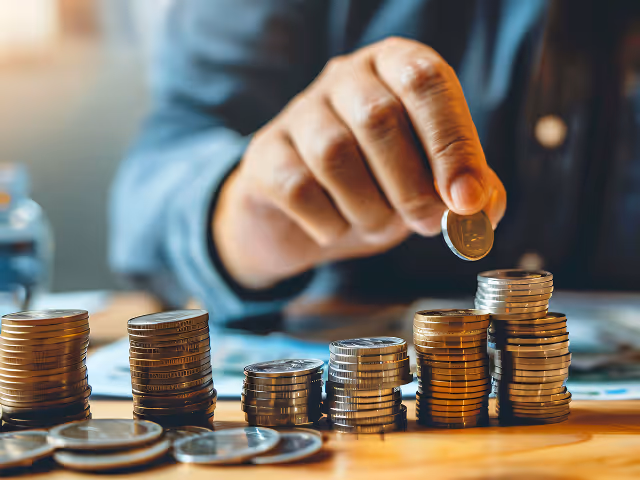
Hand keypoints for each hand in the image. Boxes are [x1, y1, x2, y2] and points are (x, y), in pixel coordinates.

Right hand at [214, 37, 506, 288]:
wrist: (303, 215)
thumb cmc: (377, 188)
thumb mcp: (430, 183)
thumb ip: (469, 190)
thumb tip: (483, 207)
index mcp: (395, 68)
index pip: (426, 81)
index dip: (451, 141)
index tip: (466, 200)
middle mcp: (345, 78)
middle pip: (379, 118)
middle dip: (411, 186)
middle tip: (427, 224)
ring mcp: (299, 113)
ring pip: (335, 154)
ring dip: (368, 208)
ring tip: (377, 225)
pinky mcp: (264, 154)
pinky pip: (298, 187)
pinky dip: (328, 222)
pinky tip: (335, 228)